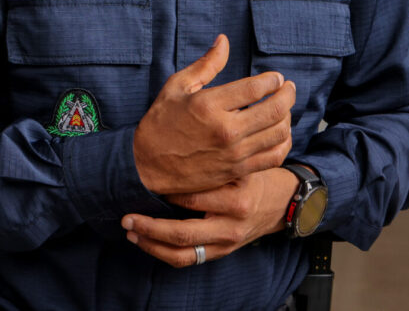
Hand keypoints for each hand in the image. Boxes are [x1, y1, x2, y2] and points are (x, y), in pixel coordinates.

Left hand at [123, 167, 296, 266]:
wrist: (281, 204)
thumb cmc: (256, 176)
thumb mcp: (241, 163)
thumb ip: (215, 158)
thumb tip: (175, 147)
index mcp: (237, 199)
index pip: (193, 198)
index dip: (166, 192)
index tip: (146, 182)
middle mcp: (230, 226)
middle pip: (183, 233)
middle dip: (150, 226)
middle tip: (128, 216)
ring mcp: (225, 243)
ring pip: (182, 253)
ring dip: (152, 244)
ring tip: (132, 231)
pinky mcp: (221, 253)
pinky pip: (188, 260)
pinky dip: (163, 253)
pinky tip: (147, 242)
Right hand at [133, 35, 295, 195]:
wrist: (147, 167)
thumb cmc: (161, 122)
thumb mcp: (177, 86)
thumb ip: (206, 64)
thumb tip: (224, 40)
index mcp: (209, 105)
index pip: (256, 88)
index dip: (272, 80)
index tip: (275, 77)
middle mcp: (225, 130)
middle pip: (275, 109)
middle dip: (288, 94)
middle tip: (288, 87)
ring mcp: (233, 153)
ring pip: (278, 133)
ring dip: (288, 116)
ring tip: (284, 108)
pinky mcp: (237, 170)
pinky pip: (273, 157)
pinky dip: (284, 142)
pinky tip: (280, 132)